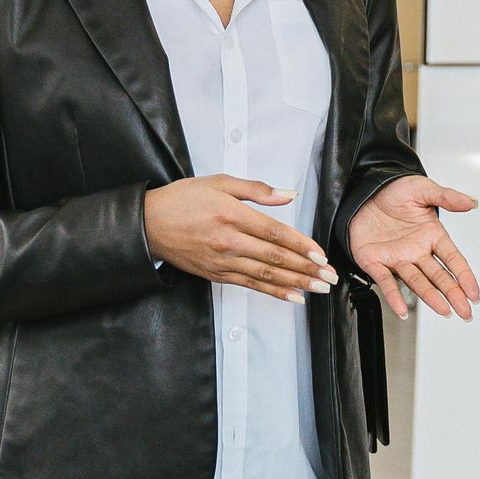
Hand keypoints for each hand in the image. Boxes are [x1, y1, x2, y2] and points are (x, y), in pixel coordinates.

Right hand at [143, 176, 338, 300]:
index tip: (321, 254)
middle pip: (275, 257)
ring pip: (266, 274)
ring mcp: (223, 261)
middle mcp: (229, 241)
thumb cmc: (183, 200)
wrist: (149, 224)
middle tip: (330, 277)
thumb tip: (288, 195)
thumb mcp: (219, 182)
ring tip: (318, 289)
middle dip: (307, 269)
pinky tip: (292, 296)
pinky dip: (273, 291)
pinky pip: (250, 285)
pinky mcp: (217, 274)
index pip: (275, 233)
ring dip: (296, 283)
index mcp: (232, 215)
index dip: (301, 245)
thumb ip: (256, 189)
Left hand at [349, 174, 479, 320]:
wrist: (364, 190)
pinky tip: (403, 310)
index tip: (474, 294)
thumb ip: (447, 197)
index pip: (453, 260)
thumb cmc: (395, 191)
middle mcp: (417, 251)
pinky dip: (394, 297)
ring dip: (431, 297)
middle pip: (439, 276)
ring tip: (444, 311)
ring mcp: (397, 258)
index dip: (464, 277)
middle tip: (465, 312)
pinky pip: (386, 281)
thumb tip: (472, 203)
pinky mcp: (375, 262)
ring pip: (417, 282)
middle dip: (453, 294)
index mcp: (431, 235)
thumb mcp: (424, 189)